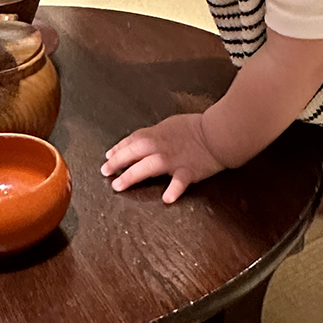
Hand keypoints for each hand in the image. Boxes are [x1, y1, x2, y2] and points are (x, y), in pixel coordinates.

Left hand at [102, 114, 226, 203]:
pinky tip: (167, 198)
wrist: (217, 133)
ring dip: (132, 175)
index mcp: (157, 134)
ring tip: (118, 185)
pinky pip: (180, 181)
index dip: (118, 148)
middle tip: (105, 171)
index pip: (132, 141)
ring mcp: (174, 160)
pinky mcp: (189, 171)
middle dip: (117, 162)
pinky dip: (174, 189)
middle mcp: (161, 147)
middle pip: (134, 152)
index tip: (108, 156)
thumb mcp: (169, 124)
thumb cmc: (195, 127)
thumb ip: (153, 135)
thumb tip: (138, 142)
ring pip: (149, 167)